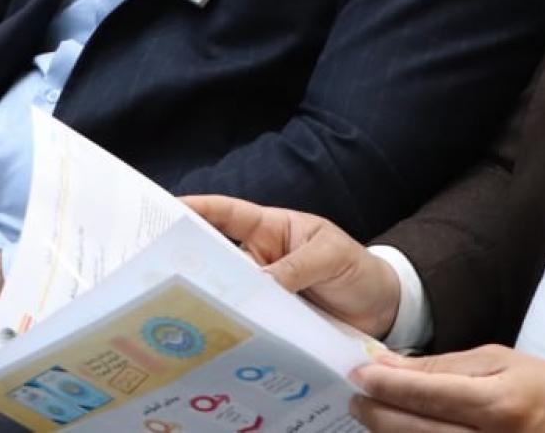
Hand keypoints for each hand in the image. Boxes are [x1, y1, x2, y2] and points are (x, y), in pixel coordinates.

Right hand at [184, 195, 402, 337]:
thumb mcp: (330, 256)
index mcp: (270, 229)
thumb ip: (296, 267)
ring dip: (214, 299)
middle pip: (217, 257)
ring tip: (186, 307)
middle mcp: (260, 259)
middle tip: (162, 270)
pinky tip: (221, 335)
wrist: (382, 307)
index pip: (226, 214)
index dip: (196, 209)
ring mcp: (263, 291)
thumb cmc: (356, 268)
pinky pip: (248, 321)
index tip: (166, 210)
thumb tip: (259, 282)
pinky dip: (236, 326)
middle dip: (192, 261)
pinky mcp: (272, 321)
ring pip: (229, 293)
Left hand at [350, 348, 544, 431]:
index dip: (385, 386)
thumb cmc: (542, 387)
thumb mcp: (496, 360)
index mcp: (499, 404)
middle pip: (416, 431)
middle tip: (356, 397)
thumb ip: (441, 366)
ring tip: (374, 415)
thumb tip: (388, 364)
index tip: (357, 374)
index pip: (427, 395)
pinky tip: (400, 432)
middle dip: (378, 414)